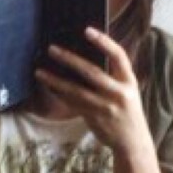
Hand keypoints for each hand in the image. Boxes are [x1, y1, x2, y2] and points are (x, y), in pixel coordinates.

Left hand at [35, 28, 150, 156]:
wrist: (132, 141)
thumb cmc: (127, 110)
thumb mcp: (127, 90)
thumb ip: (113, 76)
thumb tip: (84, 58)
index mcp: (129, 80)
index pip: (118, 56)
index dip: (104, 42)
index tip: (87, 30)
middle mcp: (119, 92)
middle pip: (92, 72)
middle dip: (70, 59)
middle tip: (52, 49)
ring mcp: (106, 107)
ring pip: (76, 91)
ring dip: (56, 80)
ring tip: (39, 72)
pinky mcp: (94, 118)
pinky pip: (73, 103)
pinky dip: (59, 94)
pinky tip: (48, 86)